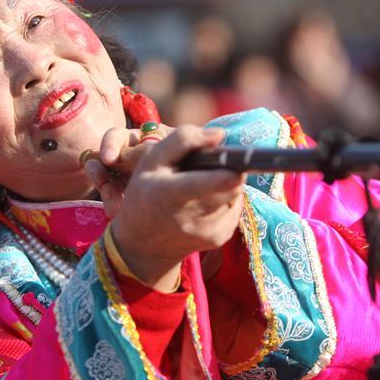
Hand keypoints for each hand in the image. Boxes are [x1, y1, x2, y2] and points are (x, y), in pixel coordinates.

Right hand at [86, 125, 244, 291]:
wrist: (142, 244)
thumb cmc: (145, 193)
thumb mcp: (151, 160)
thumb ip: (183, 140)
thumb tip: (219, 135)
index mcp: (170, 193)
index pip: (210, 183)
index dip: (230, 170)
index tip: (237, 162)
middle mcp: (190, 217)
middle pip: (232, 185)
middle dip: (227, 170)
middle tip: (209, 168)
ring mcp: (207, 231)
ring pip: (236, 195)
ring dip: (225, 186)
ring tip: (201, 187)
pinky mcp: (218, 239)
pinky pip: (235, 209)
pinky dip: (225, 201)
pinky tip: (204, 202)